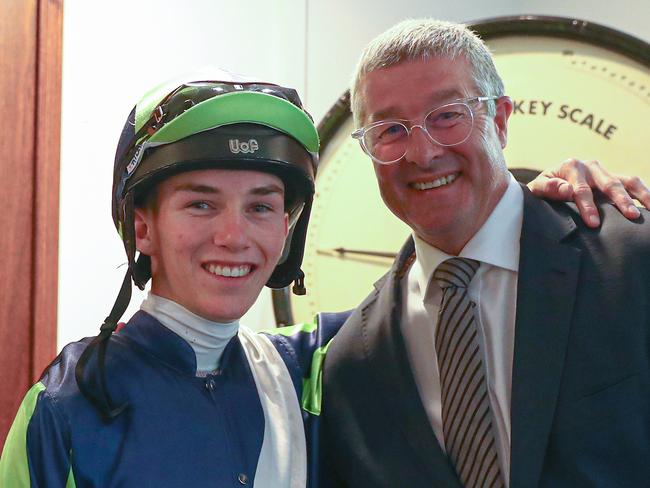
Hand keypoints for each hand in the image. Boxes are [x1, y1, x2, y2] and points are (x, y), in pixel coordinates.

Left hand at [528, 158, 649, 227]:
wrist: (547, 183)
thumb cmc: (542, 189)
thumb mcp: (537, 189)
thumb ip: (547, 188)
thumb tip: (566, 189)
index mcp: (571, 166)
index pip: (581, 189)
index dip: (587, 207)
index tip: (593, 223)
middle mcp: (591, 166)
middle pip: (609, 183)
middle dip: (620, 201)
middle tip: (631, 217)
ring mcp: (604, 171)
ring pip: (627, 181)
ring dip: (640, 195)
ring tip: (648, 210)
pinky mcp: (614, 178)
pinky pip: (632, 184)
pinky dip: (643, 193)